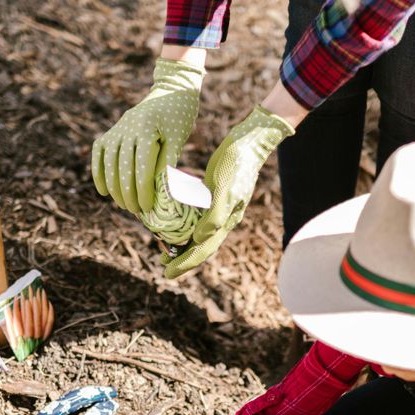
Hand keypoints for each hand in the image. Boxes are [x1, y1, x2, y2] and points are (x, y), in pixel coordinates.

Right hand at [92, 58, 203, 214]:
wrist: (170, 92)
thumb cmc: (179, 118)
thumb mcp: (178, 139)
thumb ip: (168, 163)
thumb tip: (164, 193)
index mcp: (145, 130)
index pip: (141, 168)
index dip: (143, 190)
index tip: (147, 207)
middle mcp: (126, 128)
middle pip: (122, 168)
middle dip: (128, 193)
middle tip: (136, 211)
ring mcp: (116, 129)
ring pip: (109, 163)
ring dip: (114, 187)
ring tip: (123, 205)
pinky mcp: (110, 131)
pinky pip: (99, 153)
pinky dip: (99, 172)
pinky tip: (104, 192)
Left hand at [162, 105, 293, 277]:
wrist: (250, 140)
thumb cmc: (237, 162)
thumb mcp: (224, 187)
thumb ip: (214, 215)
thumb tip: (199, 239)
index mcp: (226, 220)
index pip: (204, 249)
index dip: (185, 263)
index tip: (167, 273)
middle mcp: (223, 218)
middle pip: (201, 246)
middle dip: (182, 258)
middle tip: (164, 267)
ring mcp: (220, 207)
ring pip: (199, 233)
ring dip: (184, 244)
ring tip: (166, 250)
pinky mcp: (215, 195)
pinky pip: (198, 216)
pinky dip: (186, 224)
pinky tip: (175, 222)